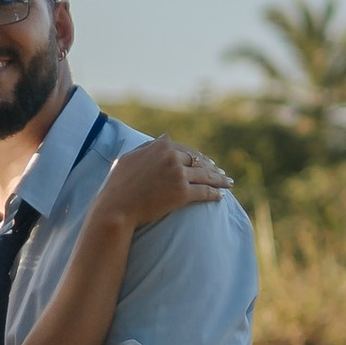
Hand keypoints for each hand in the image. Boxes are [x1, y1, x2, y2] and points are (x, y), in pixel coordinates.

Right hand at [97, 136, 231, 228]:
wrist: (117, 206)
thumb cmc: (119, 184)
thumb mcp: (130, 157)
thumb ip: (149, 146)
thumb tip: (165, 137)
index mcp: (161, 145)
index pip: (186, 150)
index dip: (199, 157)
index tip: (207, 162)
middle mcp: (172, 157)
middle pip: (199, 161)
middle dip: (212, 168)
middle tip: (221, 174)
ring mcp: (178, 174)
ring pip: (205, 176)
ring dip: (220, 180)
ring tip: (228, 183)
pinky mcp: (182, 192)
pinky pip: (204, 191)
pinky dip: (215, 194)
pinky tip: (221, 196)